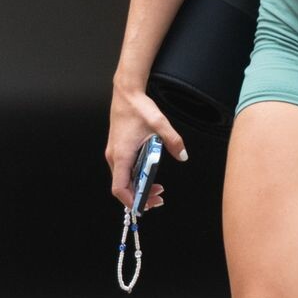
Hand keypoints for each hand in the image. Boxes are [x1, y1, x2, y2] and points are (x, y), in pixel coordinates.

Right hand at [105, 83, 187, 212]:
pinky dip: (135, 178)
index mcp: (122, 154)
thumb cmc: (138, 107)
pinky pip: (123, 171)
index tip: (146, 204)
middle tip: (158, 199)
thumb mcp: (159, 123)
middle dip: (139, 197)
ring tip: (156, 189)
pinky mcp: (117, 150)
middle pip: (122, 187)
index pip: (120, 188)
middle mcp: (114, 157)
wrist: (126, 93)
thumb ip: (173, 141)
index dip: (131, 200)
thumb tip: (183, 156)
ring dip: (138, 188)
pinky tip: (148, 175)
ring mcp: (114, 154)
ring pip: (122, 180)